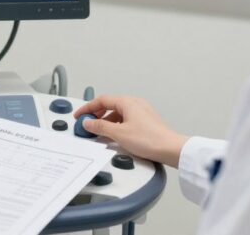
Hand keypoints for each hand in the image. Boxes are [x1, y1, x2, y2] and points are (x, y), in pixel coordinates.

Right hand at [74, 94, 189, 167]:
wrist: (170, 149)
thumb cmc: (149, 139)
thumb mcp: (118, 134)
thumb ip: (100, 127)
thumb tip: (89, 122)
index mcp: (127, 102)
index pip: (102, 100)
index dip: (88, 108)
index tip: (79, 115)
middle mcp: (135, 104)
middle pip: (110, 105)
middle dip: (96, 114)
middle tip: (87, 124)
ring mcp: (141, 112)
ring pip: (118, 113)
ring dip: (106, 121)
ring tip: (99, 132)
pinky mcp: (145, 122)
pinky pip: (125, 120)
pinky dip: (116, 125)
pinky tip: (113, 136)